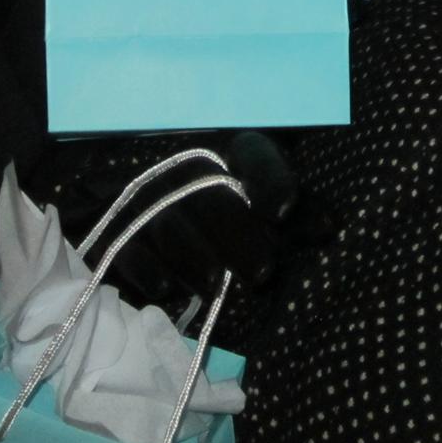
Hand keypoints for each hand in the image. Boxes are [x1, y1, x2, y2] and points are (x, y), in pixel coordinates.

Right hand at [42, 132, 332, 304]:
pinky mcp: (110, 230)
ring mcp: (145, 197)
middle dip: (237, 234)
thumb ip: (288, 206)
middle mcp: (185, 168)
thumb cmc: (220, 201)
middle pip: (210, 195)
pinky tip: (168, 293)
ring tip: (215, 285)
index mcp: (228, 149)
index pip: (253, 153)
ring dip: (194, 258)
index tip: (285, 212)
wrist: (123, 195)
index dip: (270, 179)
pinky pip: (125, 248)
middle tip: (263, 273)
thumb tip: (331, 227)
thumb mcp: (254, 193)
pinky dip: (147, 271)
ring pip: (170, 224)